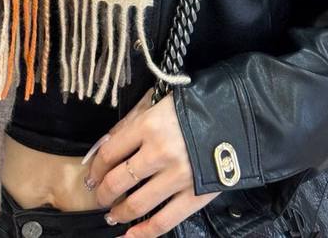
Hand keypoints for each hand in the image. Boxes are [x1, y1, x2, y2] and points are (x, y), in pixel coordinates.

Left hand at [82, 86, 219, 236]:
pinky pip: (163, 221)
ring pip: (137, 204)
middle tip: (99, 197)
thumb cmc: (193, 107)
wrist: (236, 118)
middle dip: (104, 193)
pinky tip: (129, 236)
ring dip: (119, 213)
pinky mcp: (194, 196)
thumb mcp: (158, 103)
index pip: (110, 152)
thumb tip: (105, 146)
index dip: (96, 168)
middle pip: (119, 180)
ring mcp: (178, 177)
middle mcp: (160, 152)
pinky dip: (143, 234)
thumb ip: (131, 123)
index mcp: (149, 125)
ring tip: (112, 215)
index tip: (91, 176)